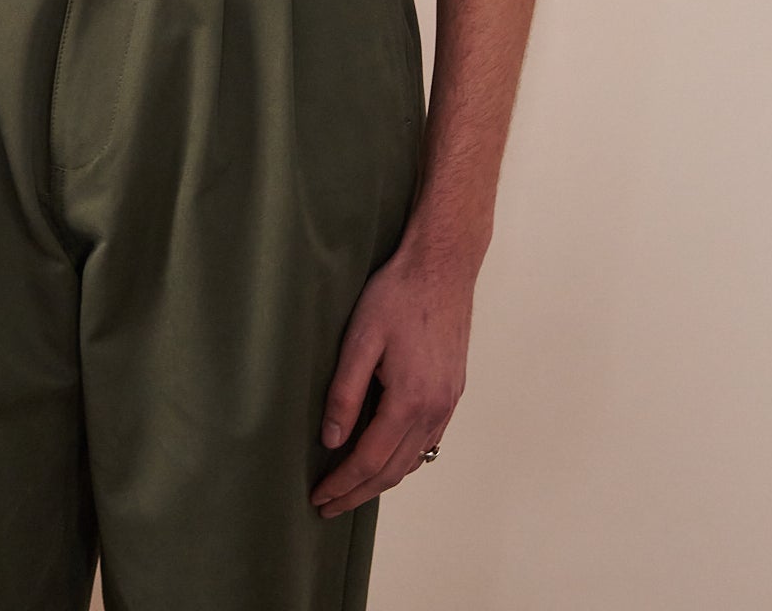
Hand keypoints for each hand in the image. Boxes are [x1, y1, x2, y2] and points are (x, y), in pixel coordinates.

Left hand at [309, 240, 473, 515]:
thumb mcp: (360, 338)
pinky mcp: (453, 391)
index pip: (370, 460)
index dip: (343, 483)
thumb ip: (345, 392)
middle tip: (328, 506)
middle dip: (359, 492)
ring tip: (352, 488)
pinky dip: (404, 458)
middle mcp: (434, 410)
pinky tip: (388, 457)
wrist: (443, 266)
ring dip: (382, 480)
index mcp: (409, 400)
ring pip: (413, 459)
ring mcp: (448, 402)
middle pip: (393, 470)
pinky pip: (428, 440)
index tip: (319, 498)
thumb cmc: (398, 294)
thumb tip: (330, 439)